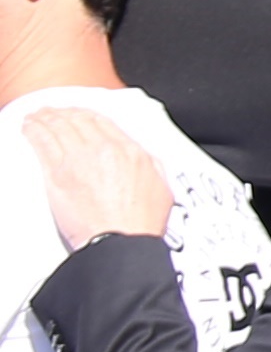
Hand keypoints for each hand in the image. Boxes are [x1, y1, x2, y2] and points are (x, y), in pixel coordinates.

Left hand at [24, 112, 174, 241]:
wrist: (120, 240)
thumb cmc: (140, 222)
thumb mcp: (161, 187)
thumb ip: (150, 165)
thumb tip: (141, 156)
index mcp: (130, 151)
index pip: (102, 122)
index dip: (86, 114)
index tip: (78, 113)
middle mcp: (104, 150)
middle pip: (79, 121)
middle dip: (63, 113)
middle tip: (53, 110)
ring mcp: (79, 160)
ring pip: (58, 128)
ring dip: (45, 118)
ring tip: (37, 115)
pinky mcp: (58, 174)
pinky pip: (43, 143)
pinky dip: (35, 131)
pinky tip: (29, 127)